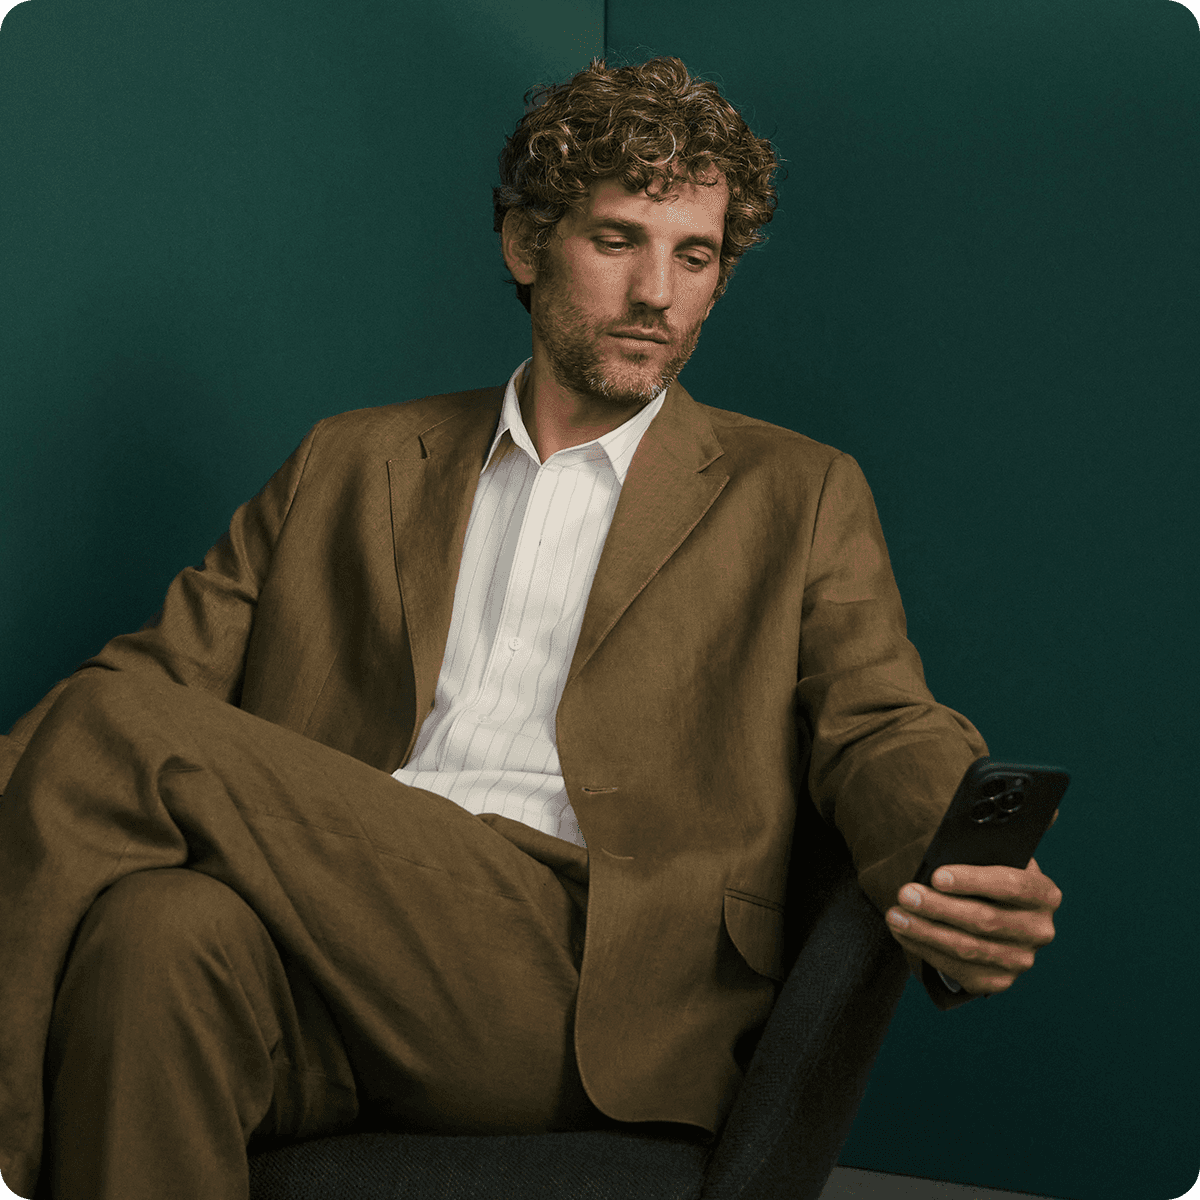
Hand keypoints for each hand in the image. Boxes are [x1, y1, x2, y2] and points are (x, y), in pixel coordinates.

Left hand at [885, 858, 1061, 995]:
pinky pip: (957, 968)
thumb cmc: (985, 877)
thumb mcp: (990, 859)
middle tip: (905, 894)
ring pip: (967, 947)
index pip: (1013, 885)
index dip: (974, 881)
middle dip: (939, 907)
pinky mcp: (998, 980)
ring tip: (895, 915)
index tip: (936, 875)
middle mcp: (1039, 930)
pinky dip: (926, 949)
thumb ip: (979, 852)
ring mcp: (1020, 959)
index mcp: (1044, 893)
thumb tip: (949, 849)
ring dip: (925, 931)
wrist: (994, 912)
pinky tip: (904, 933)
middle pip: (985, 920)